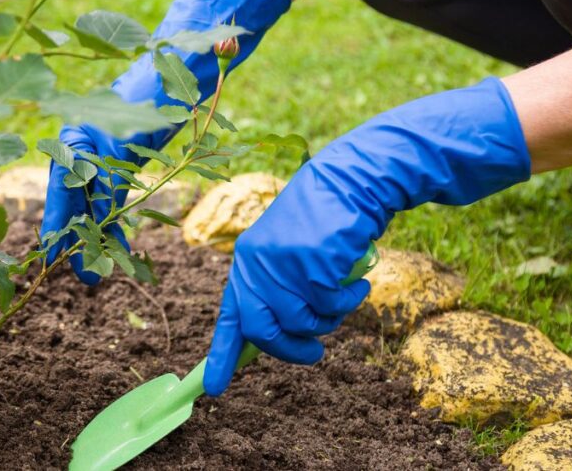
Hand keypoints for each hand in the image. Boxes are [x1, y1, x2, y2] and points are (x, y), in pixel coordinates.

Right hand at [39, 0, 292, 283]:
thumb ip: (112, 185)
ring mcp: (97, 156)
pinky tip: (121, 245)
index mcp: (71, 142)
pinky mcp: (118, 161)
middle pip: (73, 203)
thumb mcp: (127, 148)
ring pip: (93, 204)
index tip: (54, 259)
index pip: (60, 193)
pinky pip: (112, 198)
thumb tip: (101, 226)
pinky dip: (116, 220)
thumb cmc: (148, 99)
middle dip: (79, 239)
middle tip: (86, 274)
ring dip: (99, 235)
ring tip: (101, 270)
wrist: (174, 70)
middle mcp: (79, 150)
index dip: (58, 228)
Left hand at [203, 78, 531, 395]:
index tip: (214, 389)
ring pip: (302, 321)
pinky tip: (357, 281)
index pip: (230, 315)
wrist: (349, 181)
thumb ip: (274, 289)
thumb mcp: (286, 253)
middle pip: (263, 330)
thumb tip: (263, 337)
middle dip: (291, 349)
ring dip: (328, 318)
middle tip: (315, 352)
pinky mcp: (312, 263)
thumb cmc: (322, 222)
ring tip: (341, 296)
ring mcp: (282, 264)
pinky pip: (331, 305)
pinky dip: (349, 300)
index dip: (222, 354)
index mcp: (246, 261)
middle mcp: (256, 264)